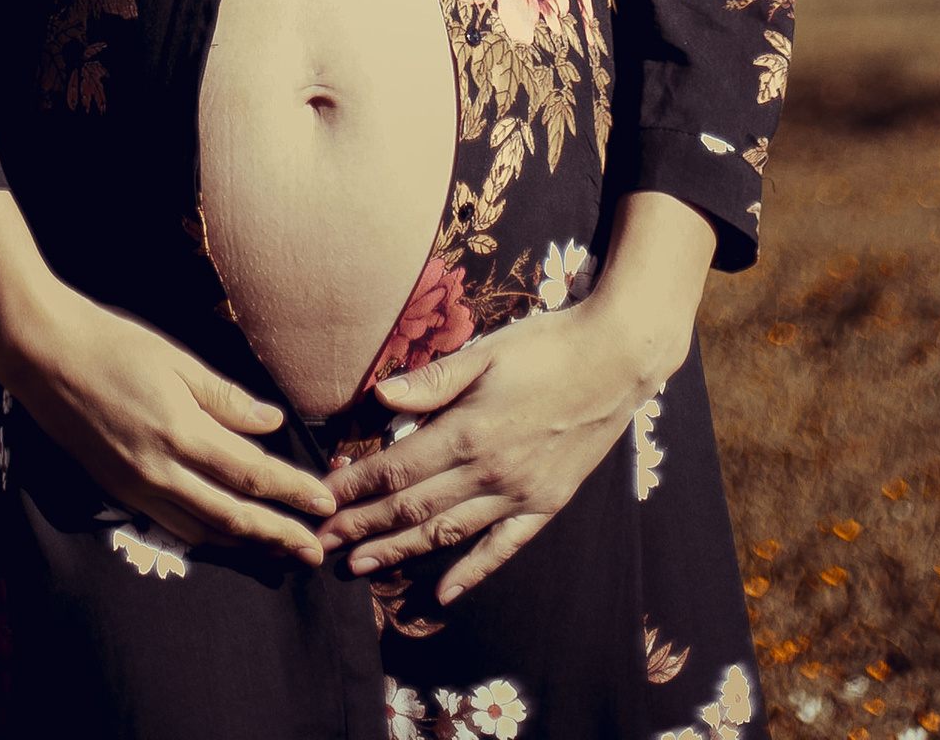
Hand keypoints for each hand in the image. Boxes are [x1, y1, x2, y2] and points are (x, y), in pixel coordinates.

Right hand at [3, 288, 337, 566]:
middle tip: (316, 550)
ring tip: (280, 551)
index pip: (250, 473)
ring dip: (246, 543)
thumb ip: (224, 397)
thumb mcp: (175, 359)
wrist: (43, 356)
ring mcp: (137, 487)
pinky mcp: (119, 491)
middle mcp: (160, 471)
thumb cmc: (112, 344)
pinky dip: (207, 536)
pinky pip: (173, 525)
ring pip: (203, 530)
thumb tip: (271, 423)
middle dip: (278, 534)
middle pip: (232, 515)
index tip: (324, 502)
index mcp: (180, 432)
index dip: (291, 491)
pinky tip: (225, 537)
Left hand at [328, 292, 671, 604]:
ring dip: (400, 552)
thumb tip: (379, 397)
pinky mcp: (545, 504)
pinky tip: (444, 593)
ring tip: (361, 567)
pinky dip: (471, 572)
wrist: (617, 360)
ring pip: (447, 533)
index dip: (357, 487)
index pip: (397, 470)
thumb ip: (431, 381)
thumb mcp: (485, 352)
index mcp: (468, 432)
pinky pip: (501, 548)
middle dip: (363, 527)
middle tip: (322, 545)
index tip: (322, 500)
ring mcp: (519, 495)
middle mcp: (489, 472)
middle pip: (413, 509)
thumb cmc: (546, 346)